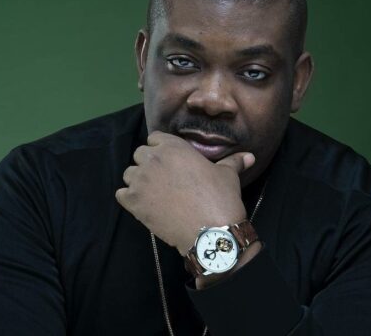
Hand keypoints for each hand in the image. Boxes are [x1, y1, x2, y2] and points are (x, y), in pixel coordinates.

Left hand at [115, 131, 254, 254]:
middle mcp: (153, 158)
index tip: (170, 161)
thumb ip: (234, 161)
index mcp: (173, 146)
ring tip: (154, 193)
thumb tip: (249, 156)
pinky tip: (144, 205)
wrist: (211, 232)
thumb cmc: (220, 198)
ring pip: (129, 174)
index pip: (155, 138)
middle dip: (149, 164)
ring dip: (138, 181)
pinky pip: (121, 194)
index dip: (162, 149)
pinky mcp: (133, 201)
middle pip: (140, 154)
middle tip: (163, 180)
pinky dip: (129, 199)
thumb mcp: (228, 175)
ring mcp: (140, 180)